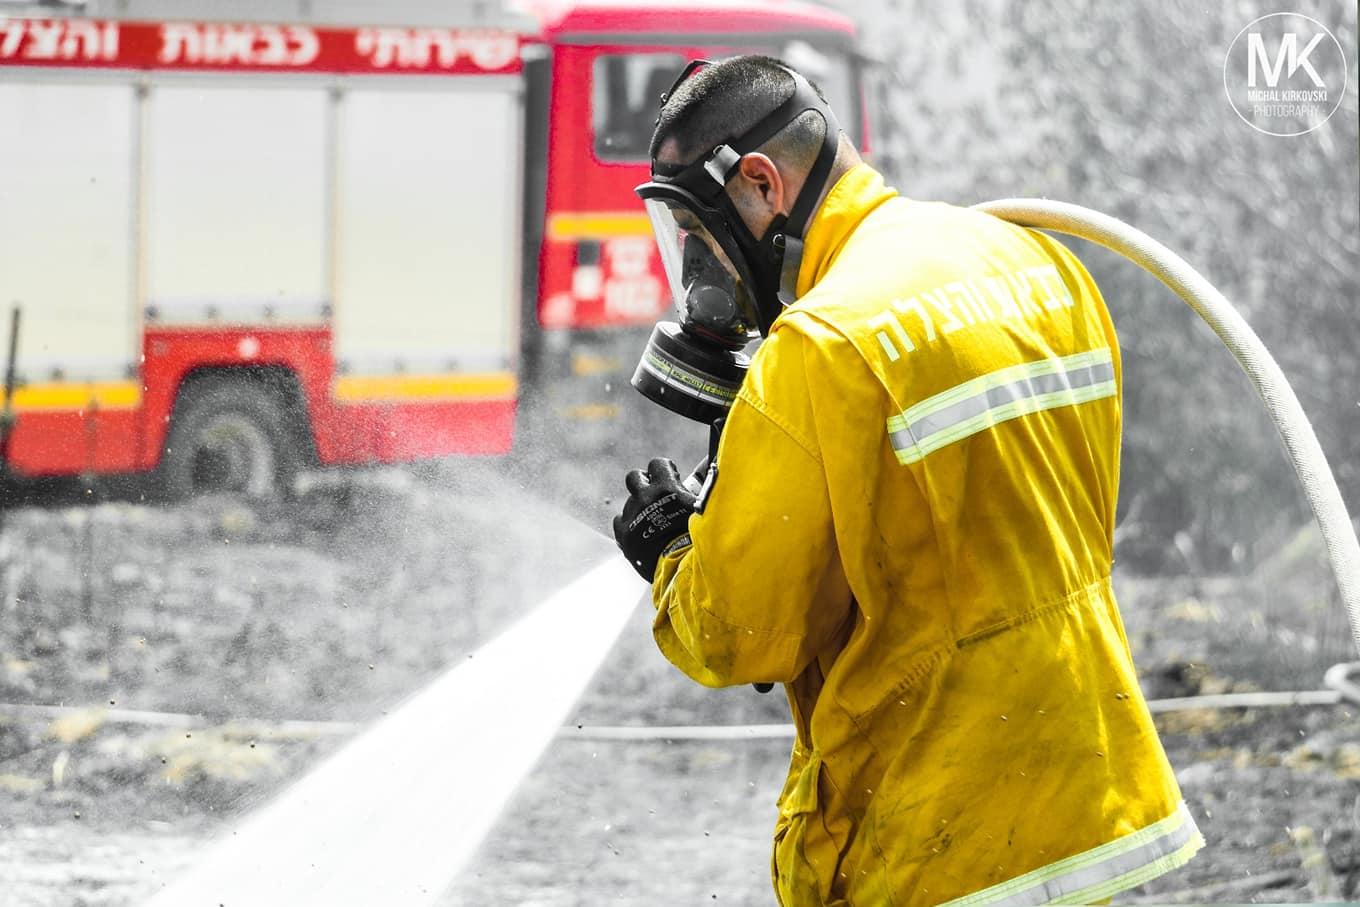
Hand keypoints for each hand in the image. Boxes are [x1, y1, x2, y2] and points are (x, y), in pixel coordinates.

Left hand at [612, 458, 696, 580]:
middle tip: (653, 495)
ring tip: (653, 523)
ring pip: (629, 503)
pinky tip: (640, 533)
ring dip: (638, 508)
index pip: (657, 464)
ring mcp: (631, 515)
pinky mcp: (623, 533)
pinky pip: (620, 521)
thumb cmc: (697, 536)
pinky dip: (628, 525)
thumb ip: (704, 486)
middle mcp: (645, 497)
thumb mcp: (702, 507)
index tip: (670, 479)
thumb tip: (710, 463)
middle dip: (642, 483)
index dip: (663, 471)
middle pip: (634, 477)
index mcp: (666, 487)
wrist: (681, 566)